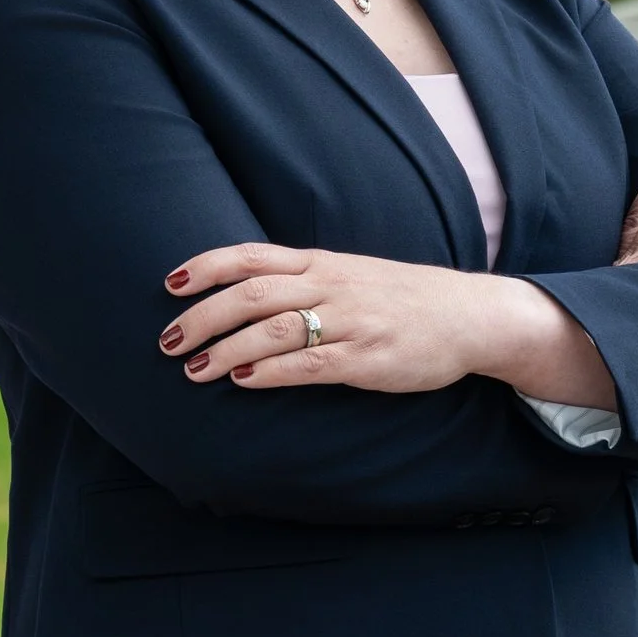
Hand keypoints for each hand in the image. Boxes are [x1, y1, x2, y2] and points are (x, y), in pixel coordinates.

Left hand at [159, 243, 556, 392]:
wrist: (471, 316)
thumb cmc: (406, 299)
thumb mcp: (353, 275)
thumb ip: (305, 280)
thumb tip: (247, 294)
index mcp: (323, 263)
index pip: (252, 256)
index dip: (206, 267)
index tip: (170, 283)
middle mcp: (331, 285)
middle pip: (251, 293)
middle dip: (202, 316)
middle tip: (166, 340)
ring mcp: (350, 321)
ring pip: (273, 328)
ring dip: (225, 348)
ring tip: (193, 369)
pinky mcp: (366, 359)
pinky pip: (309, 363)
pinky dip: (270, 370)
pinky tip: (243, 380)